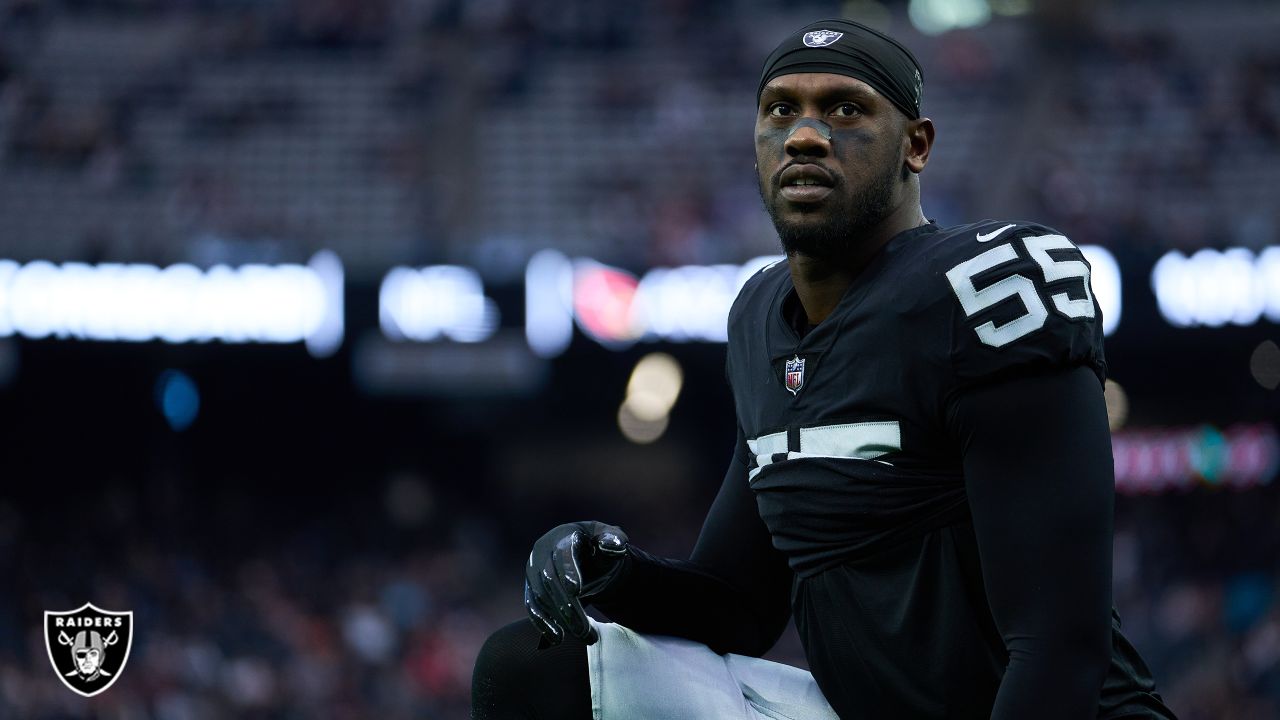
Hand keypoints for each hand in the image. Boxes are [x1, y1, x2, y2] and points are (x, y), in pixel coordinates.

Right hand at [523, 521, 628, 645]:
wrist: (587, 557)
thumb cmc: (601, 547)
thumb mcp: (613, 539)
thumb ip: (614, 540)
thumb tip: (612, 545)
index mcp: (562, 535)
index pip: (563, 553)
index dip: (569, 570)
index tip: (577, 590)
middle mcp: (542, 551)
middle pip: (550, 580)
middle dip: (568, 606)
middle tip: (586, 630)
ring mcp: (533, 571)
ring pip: (541, 597)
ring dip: (560, 620)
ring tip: (585, 637)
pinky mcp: (530, 588)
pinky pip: (532, 607)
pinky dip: (542, 624)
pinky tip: (557, 640)